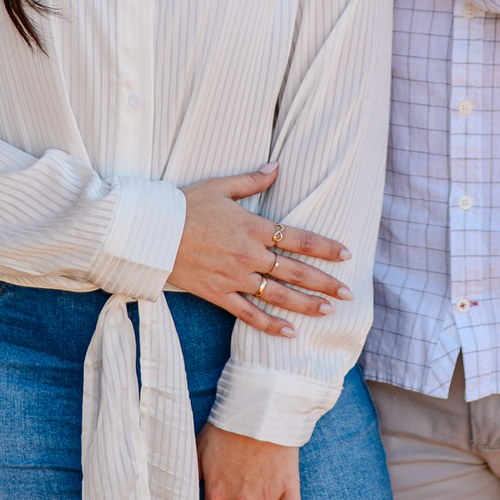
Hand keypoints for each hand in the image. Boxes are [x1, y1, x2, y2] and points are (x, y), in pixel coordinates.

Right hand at [171, 163, 352, 338]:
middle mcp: (248, 255)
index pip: (298, 238)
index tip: (346, 255)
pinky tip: (289, 333)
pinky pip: (248, 314)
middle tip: (348, 293)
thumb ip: (252, 181)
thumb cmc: (184, 205)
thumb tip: (276, 167)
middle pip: (295, 271)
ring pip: (277, 295)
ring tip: (328, 311)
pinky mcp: (218, 294)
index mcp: (252, 227)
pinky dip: (270, 325)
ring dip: (306, 305)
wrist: (150, 232)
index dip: (325, 248)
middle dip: (324, 283)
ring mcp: (234, 277)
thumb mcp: (219, 187)